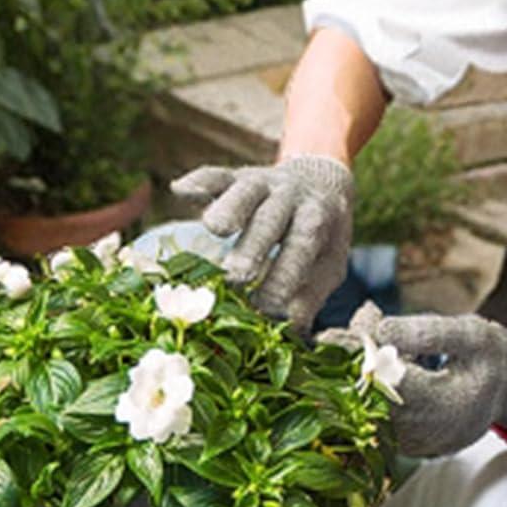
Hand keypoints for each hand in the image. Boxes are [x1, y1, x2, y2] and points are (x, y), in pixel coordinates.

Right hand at [170, 154, 353, 331]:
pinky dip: (198, 181)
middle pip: (271, 219)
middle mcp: (291, 197)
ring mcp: (263, 184)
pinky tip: (179, 190)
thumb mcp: (327, 267)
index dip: (285, 273)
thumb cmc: (319, 239)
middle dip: (253, 246)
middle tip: (237, 275)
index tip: (267, 305)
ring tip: (215, 230)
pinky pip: (216, 175)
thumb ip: (311, 297)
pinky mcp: (237, 176)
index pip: (303, 246)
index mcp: (317, 220)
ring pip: (244, 191)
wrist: (319, 183)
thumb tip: (291, 331)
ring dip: (229, 208)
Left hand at [325, 304, 506, 458]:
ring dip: (346, 384)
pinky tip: (349, 371)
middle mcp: (429, 433)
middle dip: (343, 370)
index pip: (388, 382)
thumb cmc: (490, 357)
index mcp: (447, 405)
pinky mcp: (408, 446)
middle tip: (323, 342)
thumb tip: (378, 329)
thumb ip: (425, 332)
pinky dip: (359, 397)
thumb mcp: (468, 334)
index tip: (329, 337)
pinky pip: (374, 424)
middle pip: (370, 403)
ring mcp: (417, 446)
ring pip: (367, 418)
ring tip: (332, 352)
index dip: (356, 358)